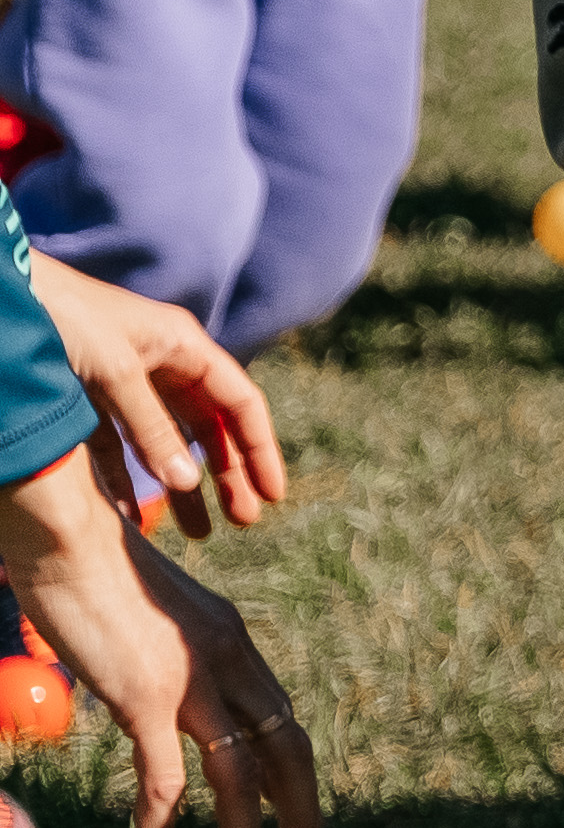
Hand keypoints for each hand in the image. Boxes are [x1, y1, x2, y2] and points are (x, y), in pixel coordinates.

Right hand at [0, 453, 318, 827]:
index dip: (295, 770)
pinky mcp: (144, 697)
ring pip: (240, 780)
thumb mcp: (148, 607)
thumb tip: (154, 675)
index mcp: (231, 638)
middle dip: (301, 812)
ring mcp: (191, 680)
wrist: (63, 530)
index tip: (298, 809)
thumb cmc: (90, 561)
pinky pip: (166, 783)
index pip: (282, 716)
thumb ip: (166, 645)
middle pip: (287, 750)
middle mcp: (227, 659)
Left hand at [47, 263, 279, 531]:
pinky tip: (132, 518)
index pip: (240, 404)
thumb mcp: (117, 372)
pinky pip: (118, 450)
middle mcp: (164, 365)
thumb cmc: (66, 320)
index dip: (259, 449)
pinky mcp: (90, 401)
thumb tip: (188, 483)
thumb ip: (152, 429)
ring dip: (183, 487)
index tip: (273, 495)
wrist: (9, 296)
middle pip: (210, 428)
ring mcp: (127, 384)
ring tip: (200, 532)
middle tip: (243, 522)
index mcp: (184, 347)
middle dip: (228, 475)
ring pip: (167, 443)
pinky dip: (126, 482)